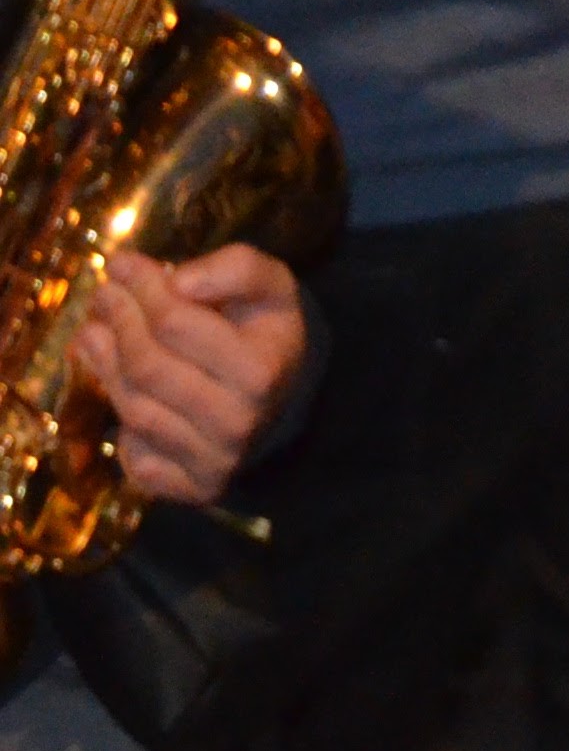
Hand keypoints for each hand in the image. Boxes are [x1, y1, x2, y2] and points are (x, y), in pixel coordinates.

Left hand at [79, 246, 307, 506]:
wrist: (291, 405)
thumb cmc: (271, 335)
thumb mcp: (273, 288)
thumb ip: (236, 268)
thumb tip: (177, 279)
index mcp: (262, 370)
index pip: (176, 323)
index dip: (141, 288)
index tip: (121, 262)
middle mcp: (239, 422)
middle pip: (147, 366)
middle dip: (117, 322)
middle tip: (103, 294)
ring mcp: (214, 461)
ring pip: (134, 409)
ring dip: (105, 365)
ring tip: (94, 330)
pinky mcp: (193, 488)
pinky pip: (136, 458)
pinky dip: (120, 425)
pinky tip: (119, 387)